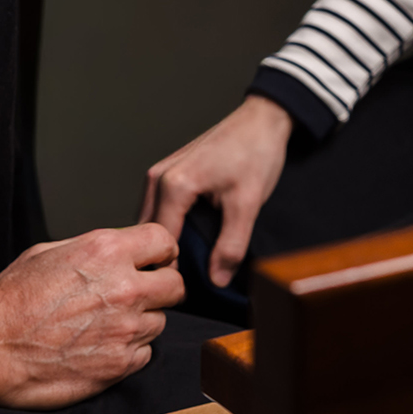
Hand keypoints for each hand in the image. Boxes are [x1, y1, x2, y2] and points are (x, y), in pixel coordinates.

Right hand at [0, 224, 182, 408]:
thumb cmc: (11, 300)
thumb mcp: (48, 252)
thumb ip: (93, 250)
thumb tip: (119, 252)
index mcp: (107, 251)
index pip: (165, 241)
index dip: (160, 252)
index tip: (153, 262)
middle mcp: (125, 287)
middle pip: (176, 285)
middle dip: (161, 288)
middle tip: (140, 295)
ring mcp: (126, 328)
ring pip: (160, 322)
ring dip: (141, 322)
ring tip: (106, 325)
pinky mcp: (120, 364)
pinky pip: (144, 354)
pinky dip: (129, 351)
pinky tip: (101, 348)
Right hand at [138, 95, 293, 288]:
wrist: (262, 120)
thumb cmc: (255, 154)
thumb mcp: (247, 204)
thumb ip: (231, 246)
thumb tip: (217, 281)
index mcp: (174, 186)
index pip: (161, 243)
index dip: (173, 271)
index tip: (187, 293)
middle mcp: (158, 179)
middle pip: (149, 234)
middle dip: (164, 259)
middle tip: (187, 285)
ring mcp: (159, 175)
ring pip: (151, 223)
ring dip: (163, 245)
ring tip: (186, 269)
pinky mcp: (166, 175)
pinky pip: (158, 211)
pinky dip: (167, 230)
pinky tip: (186, 244)